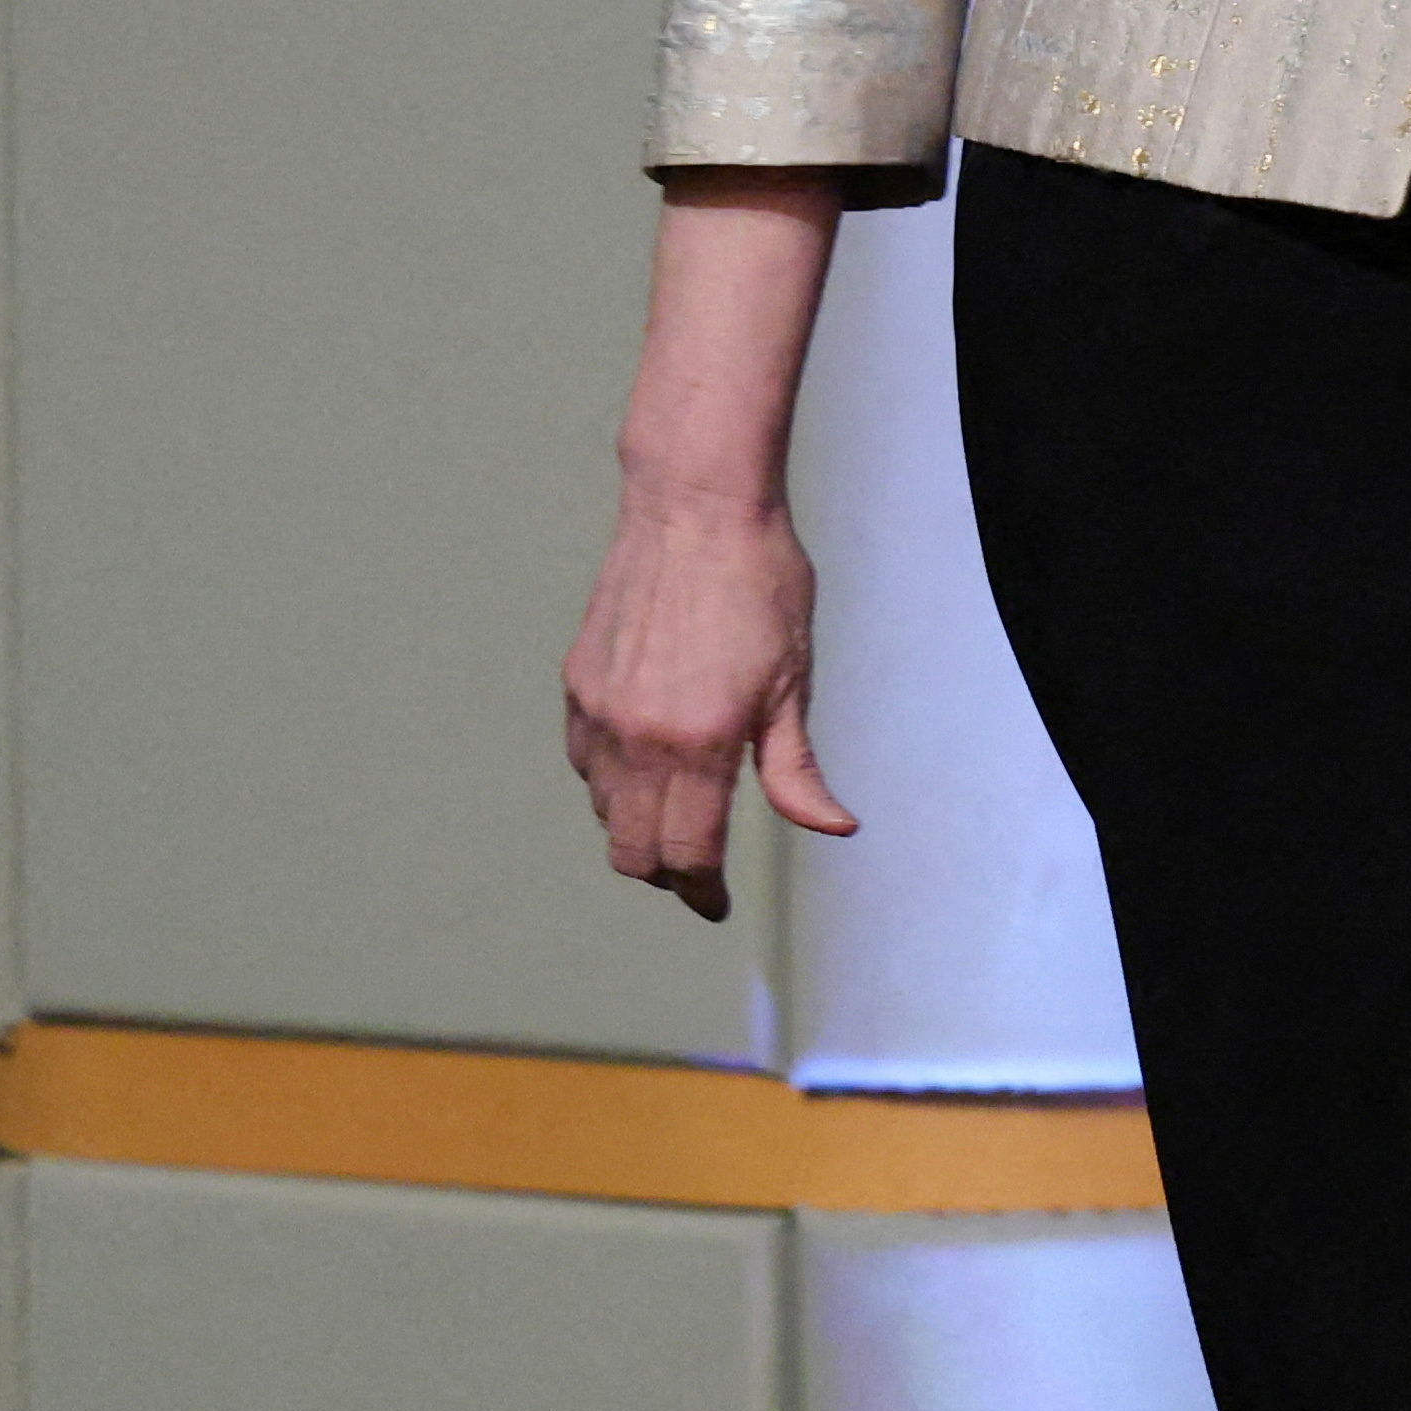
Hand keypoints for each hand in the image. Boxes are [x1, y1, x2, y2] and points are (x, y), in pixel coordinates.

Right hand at [560, 472, 856, 924]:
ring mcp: (599, 710)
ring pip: (604, 810)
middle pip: (632, 850)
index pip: (687, 854)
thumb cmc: (761, 584)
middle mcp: (637, 735)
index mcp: (699, 741)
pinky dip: (612, 782)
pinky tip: (649, 762)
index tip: (715, 903)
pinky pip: (585, 763)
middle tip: (698, 872)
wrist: (695, 507)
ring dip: (638, 827)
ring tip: (681, 813)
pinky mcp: (577, 685)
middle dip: (665, 874)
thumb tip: (833, 827)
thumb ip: (796, 768)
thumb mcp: (793, 679)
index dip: (702, 891)